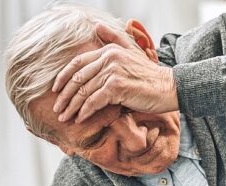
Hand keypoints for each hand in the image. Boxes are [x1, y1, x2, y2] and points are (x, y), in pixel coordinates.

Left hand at [52, 23, 177, 123]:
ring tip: (65, 117)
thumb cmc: (150, 76)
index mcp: (109, 51)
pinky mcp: (117, 87)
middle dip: (64, 96)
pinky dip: (85, 111)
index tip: (56, 90)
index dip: (63, 77)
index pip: (78, 63)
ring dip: (72, 107)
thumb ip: (114, 39)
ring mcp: (112, 72)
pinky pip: (94, 101)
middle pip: (77, 78)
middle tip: (57, 109)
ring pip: (83, 91)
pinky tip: (80, 118)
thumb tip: (97, 26)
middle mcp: (108, 58)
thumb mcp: (132, 52)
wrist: (170, 88)